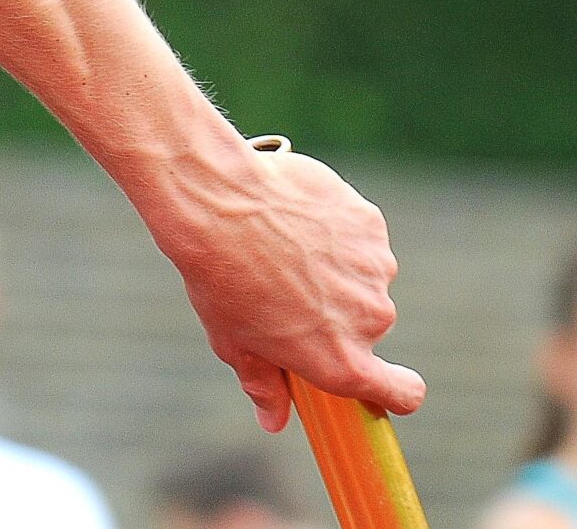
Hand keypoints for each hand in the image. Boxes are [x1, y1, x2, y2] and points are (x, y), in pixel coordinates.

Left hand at [163, 141, 423, 430]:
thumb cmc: (218, 275)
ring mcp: (375, 269)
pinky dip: (332, 226)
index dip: (395, 389)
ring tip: (281, 246)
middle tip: (285, 287)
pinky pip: (358, 232)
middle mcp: (370, 319)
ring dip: (333, 266)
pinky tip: (292, 215)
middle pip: (367, 325)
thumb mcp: (232, 340)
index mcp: (341, 359)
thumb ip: (263, 383)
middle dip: (335, 311)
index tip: (379, 379)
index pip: (403, 393)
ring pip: (362, 275)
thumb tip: (273, 420)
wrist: (216, 200)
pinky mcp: (370, 223)